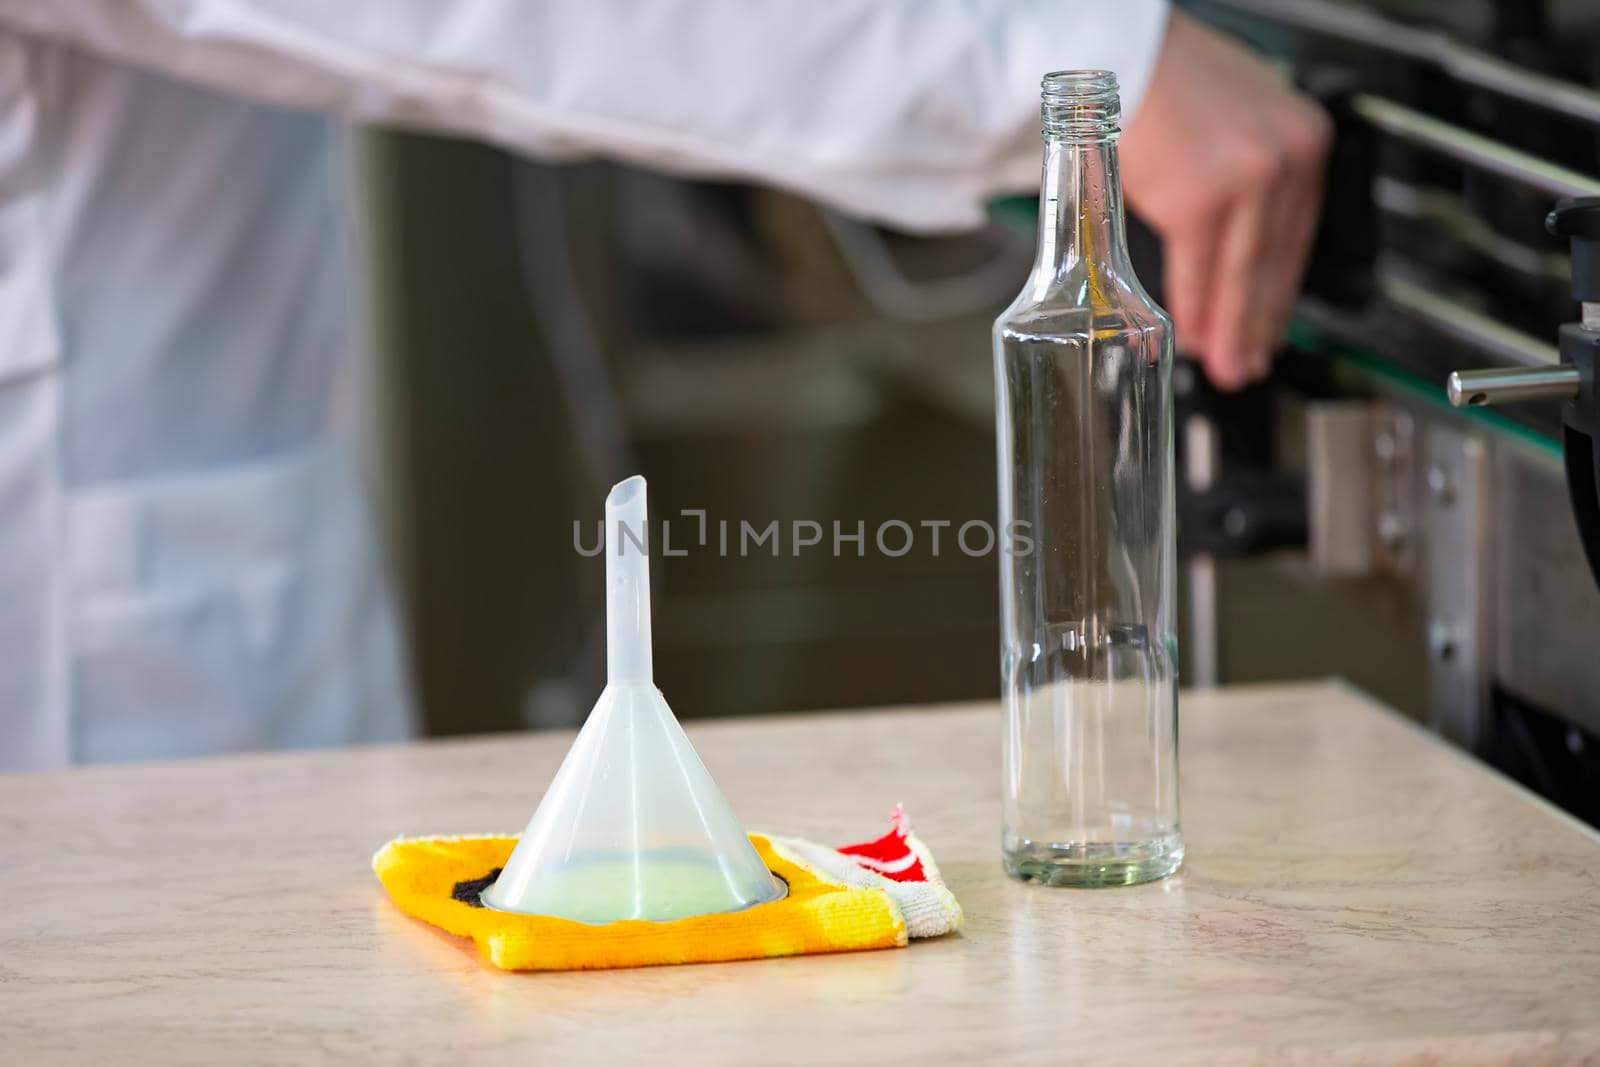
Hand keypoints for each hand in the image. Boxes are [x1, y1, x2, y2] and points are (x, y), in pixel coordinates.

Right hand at [1120, 11, 1331, 389]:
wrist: (1121, 56)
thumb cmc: (1164, 79)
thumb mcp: (1233, 119)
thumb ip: (1246, 171)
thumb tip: (1238, 226)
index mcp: (1303, 139)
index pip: (1297, 236)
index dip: (1280, 291)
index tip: (1271, 326)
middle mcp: (1285, 159)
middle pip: (1274, 262)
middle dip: (1258, 324)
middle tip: (1249, 363)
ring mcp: (1246, 181)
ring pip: (1244, 275)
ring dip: (1231, 330)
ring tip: (1225, 366)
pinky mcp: (1201, 199)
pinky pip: (1200, 271)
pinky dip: (1195, 310)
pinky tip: (1192, 336)